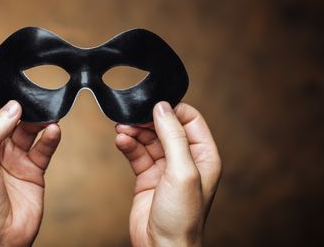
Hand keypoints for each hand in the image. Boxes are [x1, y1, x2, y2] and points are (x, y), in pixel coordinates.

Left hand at [0, 94, 60, 246]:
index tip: (13, 84)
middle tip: (37, 97)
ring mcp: (17, 158)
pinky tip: (54, 130)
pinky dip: (51, 137)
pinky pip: (44, 147)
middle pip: (13, 117)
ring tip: (49, 111)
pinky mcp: (34, 169)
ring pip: (31, 130)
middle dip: (25, 106)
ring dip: (40, 119)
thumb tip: (12, 107)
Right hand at [115, 101, 221, 246]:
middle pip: (165, 127)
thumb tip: (162, 108)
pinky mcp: (147, 176)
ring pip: (148, 138)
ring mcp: (165, 168)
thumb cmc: (181, 217)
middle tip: (131, 117)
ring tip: (121, 129)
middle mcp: (185, 159)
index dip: (172, 110)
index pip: (190, 119)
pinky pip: (137, 153)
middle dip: (148, 120)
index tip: (153, 106)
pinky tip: (120, 141)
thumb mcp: (182, 171)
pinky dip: (128, 145)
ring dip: (135, 131)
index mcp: (203, 155)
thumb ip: (173, 137)